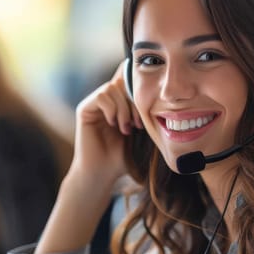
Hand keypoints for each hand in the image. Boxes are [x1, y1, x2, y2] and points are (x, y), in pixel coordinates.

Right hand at [34, 61, 142, 253]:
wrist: (104, 174)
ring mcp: (94, 103)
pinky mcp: (85, 109)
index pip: (130, 79)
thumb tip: (168, 98)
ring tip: (128, 128)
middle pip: (123, 81)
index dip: (140, 85)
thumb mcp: (143, 132)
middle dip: (135, 100)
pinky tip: (116, 125)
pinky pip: (101, 96)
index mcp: (120, 101)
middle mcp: (106, 99)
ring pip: (112, 88)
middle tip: (139, 123)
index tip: (151, 105)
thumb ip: (149, 114)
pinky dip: (112, 110)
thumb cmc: (125, 157)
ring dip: (124, 108)